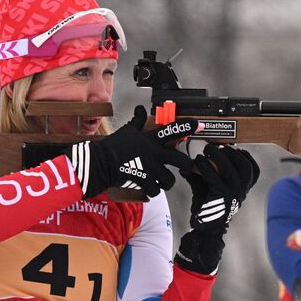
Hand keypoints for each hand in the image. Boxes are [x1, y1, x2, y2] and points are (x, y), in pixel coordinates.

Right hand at [67, 105, 194, 199]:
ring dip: (167, 181)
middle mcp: (155, 154)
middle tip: (185, 167)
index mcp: (151, 140)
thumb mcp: (127, 130)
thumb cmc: (113, 146)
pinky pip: (155, 191)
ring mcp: (151, 169)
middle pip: (181, 160)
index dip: (187, 126)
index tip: (199, 125)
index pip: (173, 130)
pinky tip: (149, 189)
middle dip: (186, 165)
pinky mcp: (144, 182)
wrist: (101, 163)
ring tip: (163, 181)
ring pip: (170, 179)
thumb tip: (140, 108)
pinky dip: (153, 191)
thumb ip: (137, 121)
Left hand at [175, 145, 259, 274]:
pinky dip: (205, 166)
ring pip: (230, 168)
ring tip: (206, 150)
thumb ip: (204, 173)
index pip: (254, 171)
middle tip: (216, 146)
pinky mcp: (221, 196)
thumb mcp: (209, 187)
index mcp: (243, 190)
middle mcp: (242, 192)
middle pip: (244, 166)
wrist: (204, 230)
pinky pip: (213, 175)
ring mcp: (233, 194)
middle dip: (231, 152)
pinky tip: (197, 161)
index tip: (237, 148)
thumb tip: (191, 162)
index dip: (247, 157)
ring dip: (218, 155)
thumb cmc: (207, 207)